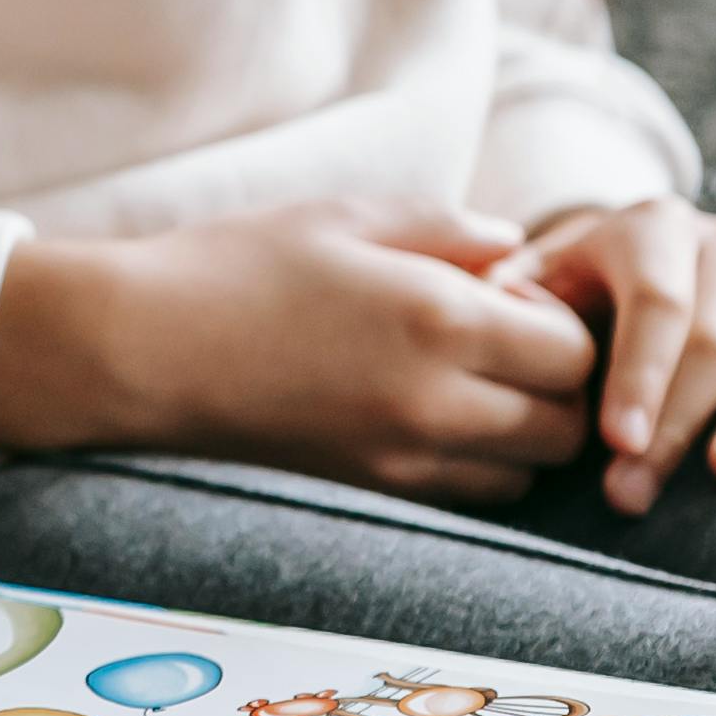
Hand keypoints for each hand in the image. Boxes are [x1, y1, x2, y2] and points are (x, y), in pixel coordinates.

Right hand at [0, 199, 603, 498]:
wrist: (141, 350)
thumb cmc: (235, 269)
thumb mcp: (346, 217)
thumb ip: (448, 228)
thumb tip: (513, 250)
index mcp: (439, 319)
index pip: (574, 353)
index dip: (562, 325)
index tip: (516, 301)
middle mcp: (435, 402)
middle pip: (564, 427)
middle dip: (555, 389)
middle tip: (504, 349)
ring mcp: (403, 460)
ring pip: (522, 474)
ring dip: (518, 435)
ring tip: (465, 387)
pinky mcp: (371, 494)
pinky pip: (467, 498)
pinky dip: (472, 467)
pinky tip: (424, 419)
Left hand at [500, 199, 715, 514]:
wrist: (622, 274)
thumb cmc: (565, 297)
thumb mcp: (526, 283)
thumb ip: (510, 297)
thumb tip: (512, 319)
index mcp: (652, 229)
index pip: (657, 301)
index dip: (639, 374)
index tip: (615, 443)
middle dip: (675, 421)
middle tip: (632, 493)